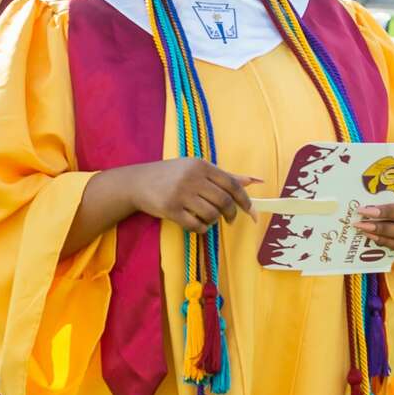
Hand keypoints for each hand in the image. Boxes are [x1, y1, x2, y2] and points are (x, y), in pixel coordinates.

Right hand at [131, 157, 258, 232]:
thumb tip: (255, 180)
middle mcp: (192, 178)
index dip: (244, 200)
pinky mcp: (170, 209)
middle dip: (231, 214)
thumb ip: (225, 175)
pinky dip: (201, 228)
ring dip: (214, 221)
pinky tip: (197, 224)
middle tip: (229, 219)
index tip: (250, 211)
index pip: (232, 184)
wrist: (137, 182)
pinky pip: (196, 225)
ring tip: (207, 218)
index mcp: (201, 165)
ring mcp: (180, 194)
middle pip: (224, 201)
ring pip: (211, 214)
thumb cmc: (171, 174)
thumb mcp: (196, 168)